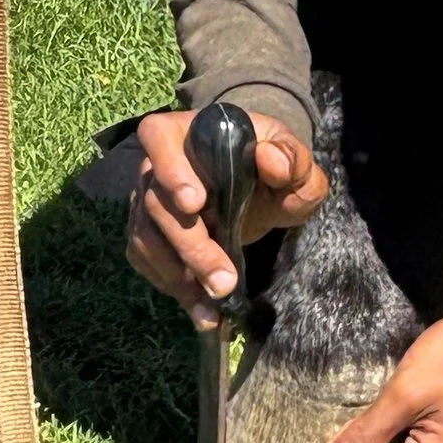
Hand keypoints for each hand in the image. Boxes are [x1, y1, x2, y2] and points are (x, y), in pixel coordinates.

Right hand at [127, 106, 327, 331]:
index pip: (158, 136)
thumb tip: (269, 160)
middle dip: (190, 247)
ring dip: (177, 276)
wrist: (261, 188)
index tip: (195, 204)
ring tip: (213, 305)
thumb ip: (292, 160)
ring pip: (146, 237)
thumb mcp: (297, 163)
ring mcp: (148, 199)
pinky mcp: (148, 232)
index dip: (170, 169)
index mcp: (190, 132)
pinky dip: (172, 288)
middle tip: (223, 282)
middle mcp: (157, 163)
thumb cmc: (276, 169)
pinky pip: (146, 260)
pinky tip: (202, 311)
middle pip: (157, 203)